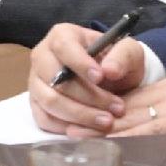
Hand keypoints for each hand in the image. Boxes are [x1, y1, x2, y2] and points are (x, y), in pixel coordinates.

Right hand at [24, 20, 149, 133]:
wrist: (112, 80)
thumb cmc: (116, 61)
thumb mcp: (128, 52)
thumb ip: (123, 56)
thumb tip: (109, 70)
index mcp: (62, 36)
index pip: (63, 47)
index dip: (80, 63)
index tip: (101, 78)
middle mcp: (42, 57)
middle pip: (55, 79)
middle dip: (87, 97)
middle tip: (116, 108)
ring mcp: (36, 82)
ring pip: (49, 101)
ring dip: (80, 115)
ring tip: (107, 121)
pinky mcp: (36, 104)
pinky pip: (44, 119)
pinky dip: (67, 127)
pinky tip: (90, 129)